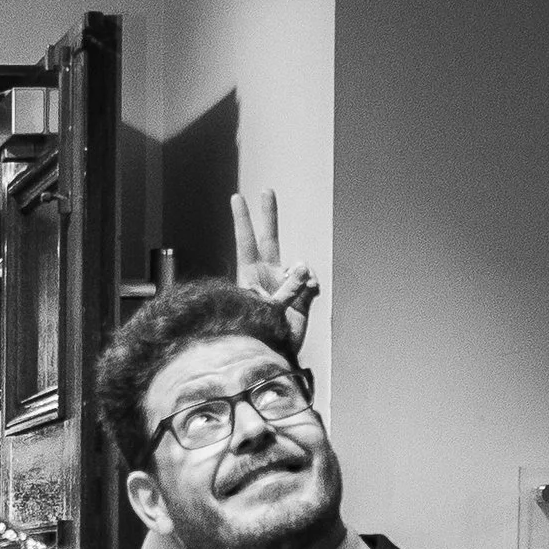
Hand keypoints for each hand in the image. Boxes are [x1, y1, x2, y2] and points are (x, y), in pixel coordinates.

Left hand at [230, 189, 318, 350]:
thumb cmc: (261, 338)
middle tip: (267, 190)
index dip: (243, 220)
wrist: (275, 358)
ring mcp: (285, 284)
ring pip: (297, 264)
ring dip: (301, 274)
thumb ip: (287, 289)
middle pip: (269, 238)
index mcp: (251, 277)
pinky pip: (311, 279)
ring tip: (297, 293)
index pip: (246, 242)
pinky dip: (312, 284)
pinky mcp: (301, 294)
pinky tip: (310, 292)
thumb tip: (303, 266)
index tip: (237, 197)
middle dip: (269, 215)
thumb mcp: (270, 313)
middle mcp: (267, 276)